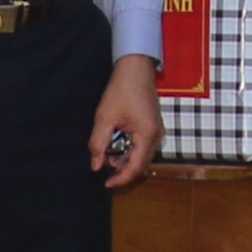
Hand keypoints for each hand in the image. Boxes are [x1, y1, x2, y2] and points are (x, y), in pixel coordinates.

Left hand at [92, 57, 161, 190]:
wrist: (135, 68)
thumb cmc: (121, 89)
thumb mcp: (104, 117)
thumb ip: (98, 144)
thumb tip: (95, 165)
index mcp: (147, 135)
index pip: (136, 167)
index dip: (121, 179)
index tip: (106, 184)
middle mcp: (156, 136)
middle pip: (140, 164)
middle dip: (122, 169)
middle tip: (103, 165)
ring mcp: (156, 131)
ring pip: (141, 155)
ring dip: (124, 158)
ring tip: (106, 152)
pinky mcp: (152, 126)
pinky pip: (142, 145)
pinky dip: (129, 148)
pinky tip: (115, 142)